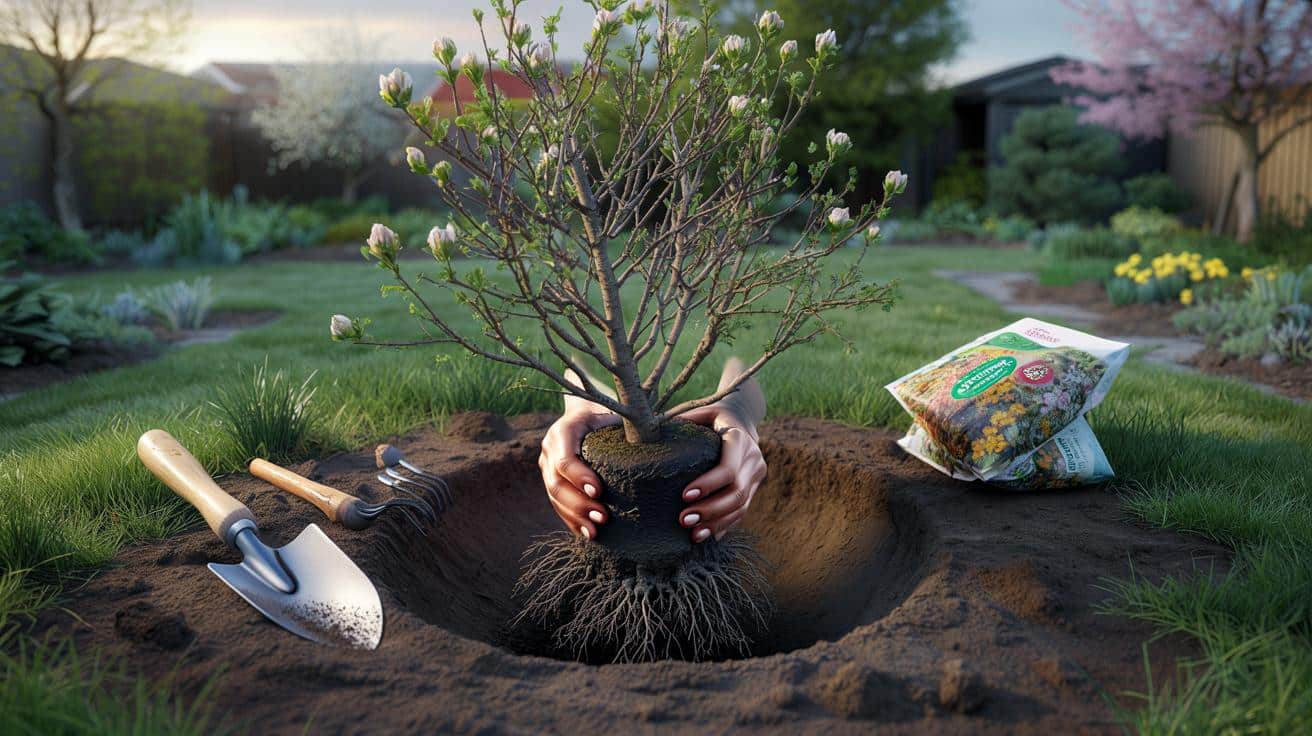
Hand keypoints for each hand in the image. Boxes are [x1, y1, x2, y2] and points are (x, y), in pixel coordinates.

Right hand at [538, 404, 619, 539]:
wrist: (585, 414)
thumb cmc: (606, 415)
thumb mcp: (614, 414)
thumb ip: (626, 427)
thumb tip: (653, 442)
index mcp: (564, 430)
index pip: (566, 459)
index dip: (579, 477)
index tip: (599, 491)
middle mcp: (550, 449)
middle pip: (557, 483)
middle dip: (579, 504)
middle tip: (603, 516)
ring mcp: (547, 466)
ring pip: (554, 497)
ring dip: (575, 516)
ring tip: (595, 531)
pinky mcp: (551, 480)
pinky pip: (558, 504)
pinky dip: (571, 520)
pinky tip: (587, 533)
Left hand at [675, 403, 766, 542]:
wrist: (741, 420)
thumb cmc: (710, 418)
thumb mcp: (699, 413)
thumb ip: (680, 421)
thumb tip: (645, 431)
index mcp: (739, 439)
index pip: (728, 469)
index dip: (708, 485)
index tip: (684, 495)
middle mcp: (753, 458)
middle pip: (736, 493)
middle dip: (710, 510)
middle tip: (683, 520)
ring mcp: (756, 476)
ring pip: (740, 507)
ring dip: (716, 523)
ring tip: (692, 534)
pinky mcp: (753, 489)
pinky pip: (741, 513)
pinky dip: (723, 526)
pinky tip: (704, 535)